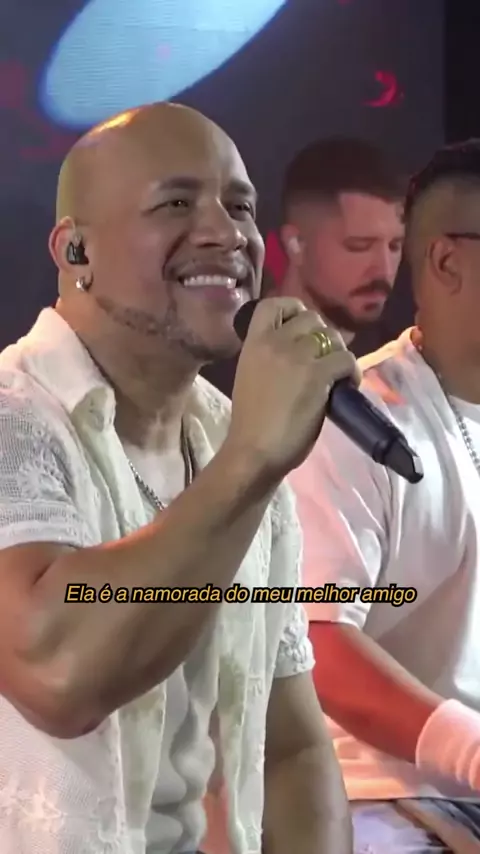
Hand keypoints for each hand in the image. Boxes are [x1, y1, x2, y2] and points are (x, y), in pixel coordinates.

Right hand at [227, 297, 358, 482]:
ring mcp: (297, 356)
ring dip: (339, 353)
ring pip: (332, 337)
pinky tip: (348, 386)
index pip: (273, 304)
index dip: (293, 309)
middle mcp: (275, 342)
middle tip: (326, 359)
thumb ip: (271, 359)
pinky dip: (352, 371)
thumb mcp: (252, 376)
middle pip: (312, 318)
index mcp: (253, 343)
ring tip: (338, 374)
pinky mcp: (318, 374)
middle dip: (324, 335)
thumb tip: (300, 355)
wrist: (254, 450)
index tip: (302, 328)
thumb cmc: (251, 423)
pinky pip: (346, 359)